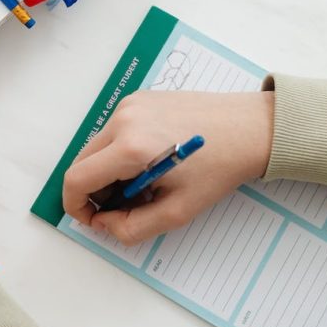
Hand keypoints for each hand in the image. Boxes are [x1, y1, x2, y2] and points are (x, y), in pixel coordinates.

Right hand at [62, 90, 273, 245]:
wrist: (250, 128)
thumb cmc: (220, 168)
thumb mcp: (177, 211)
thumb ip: (132, 228)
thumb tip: (104, 224)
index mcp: (130, 147)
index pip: (77, 179)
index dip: (76, 206)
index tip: (93, 220)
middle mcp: (123, 119)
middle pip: (82, 162)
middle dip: (93, 192)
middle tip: (123, 207)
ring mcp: (128, 105)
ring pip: (96, 147)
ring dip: (107, 172)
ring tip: (142, 185)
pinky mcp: (137, 99)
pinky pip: (112, 131)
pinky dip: (119, 152)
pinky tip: (149, 163)